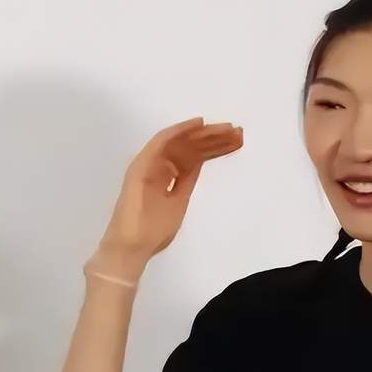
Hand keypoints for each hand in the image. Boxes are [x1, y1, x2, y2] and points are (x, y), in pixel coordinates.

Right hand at [99, 117, 242, 263]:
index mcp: (168, 174)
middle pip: (191, 146)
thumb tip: (201, 161)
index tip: (237, 141)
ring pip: (180, 141)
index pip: (195, 156)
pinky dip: (180, 131)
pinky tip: (198, 124)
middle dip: (215, 138)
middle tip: (239, 131)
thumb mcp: (179, 202)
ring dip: (204, 132)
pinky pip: (162, 143)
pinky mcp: (142, 166)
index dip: (216, 147)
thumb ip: (187, 180)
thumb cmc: (153, 232)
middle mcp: (159, 165)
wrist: (132, 247)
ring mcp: (149, 163)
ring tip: (227, 128)